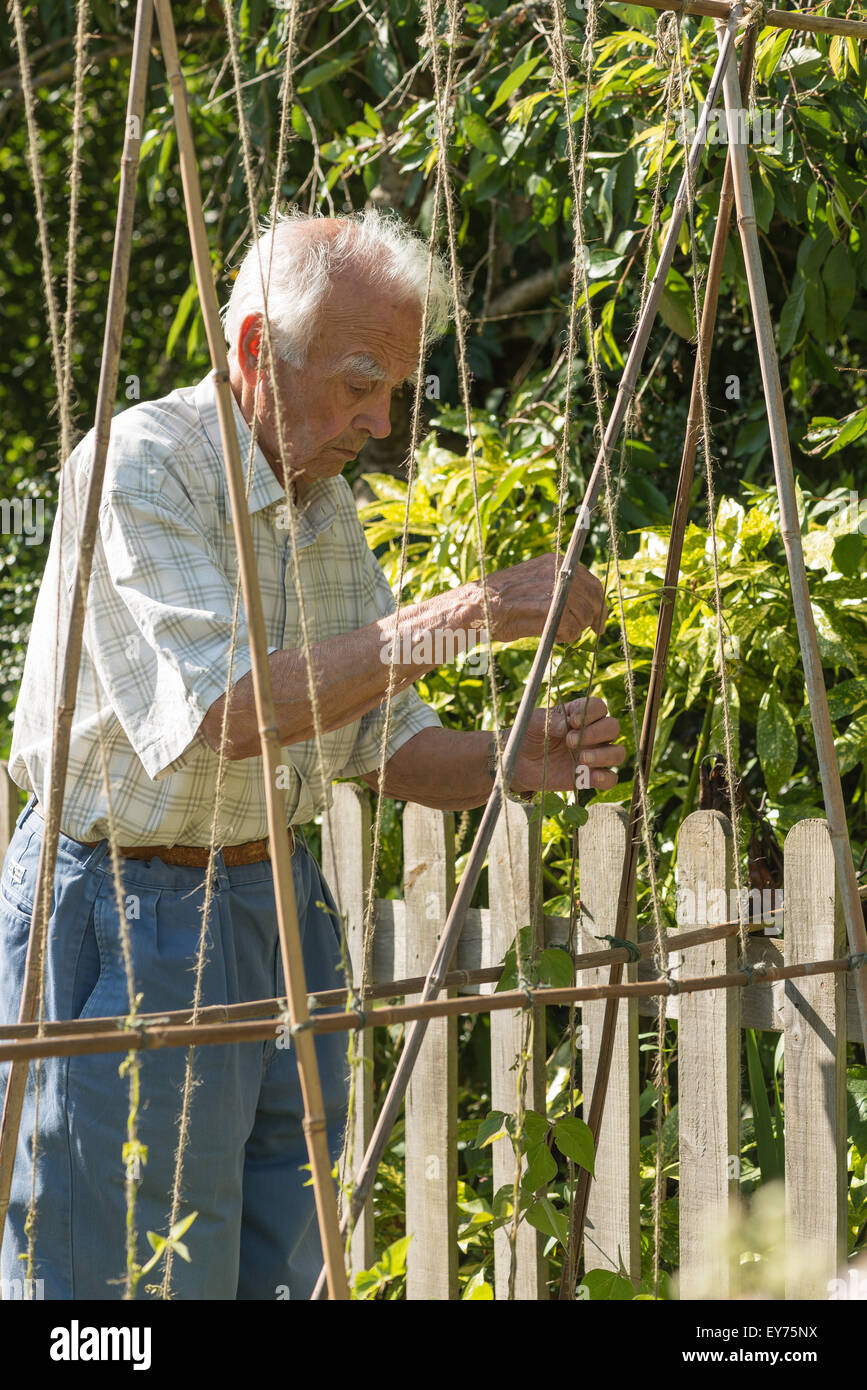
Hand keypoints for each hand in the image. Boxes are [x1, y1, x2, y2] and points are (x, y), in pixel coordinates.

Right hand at [482, 554, 606, 644]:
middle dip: (594, 617)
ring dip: (578, 629)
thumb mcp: (532, 581)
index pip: (591, 581)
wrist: (476, 605)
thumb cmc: (503, 599)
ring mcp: (549, 589)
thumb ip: (557, 585)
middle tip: (593, 630)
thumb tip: (586, 601)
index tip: (600, 618)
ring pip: (583, 613)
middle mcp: (554, 571)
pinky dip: (566, 636)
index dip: (600, 602)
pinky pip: (569, 626)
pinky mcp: (543, 609)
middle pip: (592, 598)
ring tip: (562, 634)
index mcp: (553, 562)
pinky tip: (554, 637)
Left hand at [511, 696, 624, 794]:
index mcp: (579, 715)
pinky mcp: (589, 777)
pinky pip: (611, 779)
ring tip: (581, 758)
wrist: (519, 762)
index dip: (590, 713)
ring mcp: (593, 755)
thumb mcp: (534, 722)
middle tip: (570, 741)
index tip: (572, 722)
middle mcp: (592, 734)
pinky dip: (606, 778)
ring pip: (618, 753)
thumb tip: (566, 726)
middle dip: (596, 733)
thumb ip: (550, 720)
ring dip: (604, 755)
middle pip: (613, 727)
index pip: (599, 707)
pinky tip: (591, 777)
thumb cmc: (528, 735)